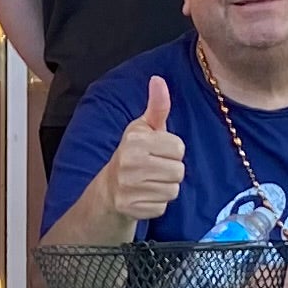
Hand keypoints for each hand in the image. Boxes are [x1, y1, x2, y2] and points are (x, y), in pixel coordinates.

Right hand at [102, 76, 187, 225]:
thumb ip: (157, 106)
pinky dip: (157, 203)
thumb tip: (158, 79)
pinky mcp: (131, 208)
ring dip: (165, 187)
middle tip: (154, 168)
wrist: (109, 188)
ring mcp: (129, 188)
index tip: (158, 151)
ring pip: (173, 190)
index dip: (172, 150)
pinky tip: (144, 195)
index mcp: (135, 140)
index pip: (179, 148)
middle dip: (171, 170)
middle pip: (179, 171)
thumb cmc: (133, 153)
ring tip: (150, 181)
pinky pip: (162, 206)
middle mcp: (130, 163)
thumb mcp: (144, 128)